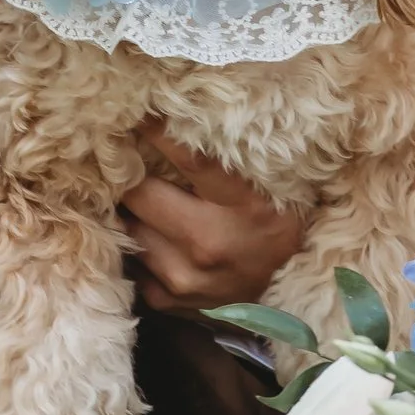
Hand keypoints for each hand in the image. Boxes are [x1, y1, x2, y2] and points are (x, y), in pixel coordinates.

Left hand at [122, 135, 308, 315]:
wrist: (284, 293)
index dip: (159, 135)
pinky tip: (154, 239)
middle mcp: (210, 244)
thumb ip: (228, 165)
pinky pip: (134, 262)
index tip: (139, 115)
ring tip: (143, 203)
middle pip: (142, 196)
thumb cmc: (274, 229)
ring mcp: (185, 276)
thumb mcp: (267, 191)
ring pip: (130, 228)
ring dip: (133, 214)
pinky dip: (139, 247)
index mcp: (245, 208)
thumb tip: (178, 125)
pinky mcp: (169, 299)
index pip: (193, 162)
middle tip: (130, 166)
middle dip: (133, 179)